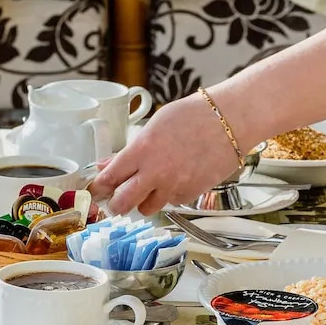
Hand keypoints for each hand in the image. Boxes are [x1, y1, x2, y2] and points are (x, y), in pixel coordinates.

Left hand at [87, 92, 243, 215]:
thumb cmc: (195, 116)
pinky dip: (168, 196)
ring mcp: (173, 186)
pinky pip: (170, 203)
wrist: (230, 121)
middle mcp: (155, 173)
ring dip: (143, 200)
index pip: (108, 178)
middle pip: (122, 204)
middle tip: (115, 199)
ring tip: (151, 185)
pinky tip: (176, 178)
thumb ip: (131, 149)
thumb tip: (110, 164)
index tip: (95, 190)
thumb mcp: (154, 125)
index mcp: (142, 150)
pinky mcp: (190, 195)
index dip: (98, 187)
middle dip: (115, 203)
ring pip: (147, 208)